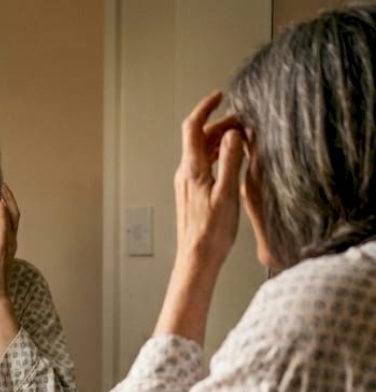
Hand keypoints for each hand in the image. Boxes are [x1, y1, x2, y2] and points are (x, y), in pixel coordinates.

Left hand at [0, 183, 19, 300]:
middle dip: (5, 195)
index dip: (4, 201)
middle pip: (13, 211)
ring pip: (8, 215)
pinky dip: (1, 214)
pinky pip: (4, 227)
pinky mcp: (1, 248)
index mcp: (7, 240)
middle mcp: (11, 239)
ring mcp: (8, 243)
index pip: (9, 215)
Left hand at [174, 90, 243, 272]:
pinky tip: (232, 162)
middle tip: (244, 122)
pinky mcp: (192, 194)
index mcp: (192, 170)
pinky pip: (203, 166)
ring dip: (220, 141)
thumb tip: (234, 134)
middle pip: (198, 138)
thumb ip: (231, 160)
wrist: (197, 258)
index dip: (205, 107)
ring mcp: (187, 184)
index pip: (193, 128)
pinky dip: (218, 156)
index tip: (220, 96)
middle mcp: (185, 174)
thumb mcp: (228, 193)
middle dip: (220, 124)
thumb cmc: (212, 232)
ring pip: (201, 152)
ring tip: (243, 139)